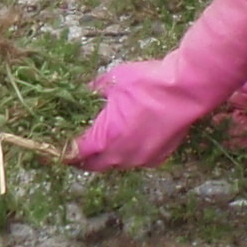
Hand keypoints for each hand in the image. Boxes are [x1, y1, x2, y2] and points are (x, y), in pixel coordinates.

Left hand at [69, 0, 246, 170]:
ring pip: (117, 164)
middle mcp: (121, 156)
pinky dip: (130, 153)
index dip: (65, 151)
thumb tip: (84, 93)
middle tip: (79, 148)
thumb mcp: (113, 80)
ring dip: (108, 156)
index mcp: (104, 139)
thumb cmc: (148, 83)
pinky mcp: (159, 157)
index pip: (76, 153)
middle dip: (85, 158)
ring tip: (106, 142)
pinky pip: (137, 160)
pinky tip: (131, 139)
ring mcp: (142, 159)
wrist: (186, 89)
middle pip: (95, 165)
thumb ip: (94, 91)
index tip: (59, 148)